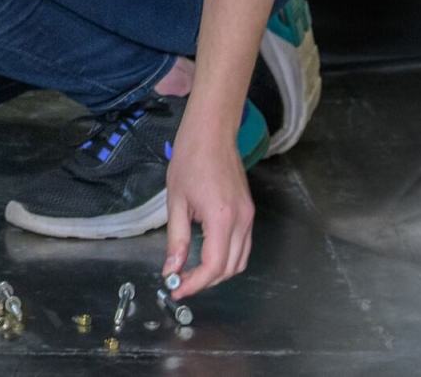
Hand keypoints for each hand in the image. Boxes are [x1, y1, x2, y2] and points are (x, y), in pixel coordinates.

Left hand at [161, 123, 254, 298]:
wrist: (212, 133)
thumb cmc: (190, 159)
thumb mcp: (176, 201)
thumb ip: (177, 239)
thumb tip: (172, 268)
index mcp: (221, 218)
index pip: (214, 266)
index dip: (196, 283)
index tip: (177, 288)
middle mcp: (242, 220)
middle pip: (230, 268)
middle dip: (206, 281)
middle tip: (181, 281)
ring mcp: (249, 216)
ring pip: (240, 260)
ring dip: (218, 272)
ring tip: (192, 272)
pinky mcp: (249, 211)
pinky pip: (243, 246)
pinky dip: (227, 257)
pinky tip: (207, 254)